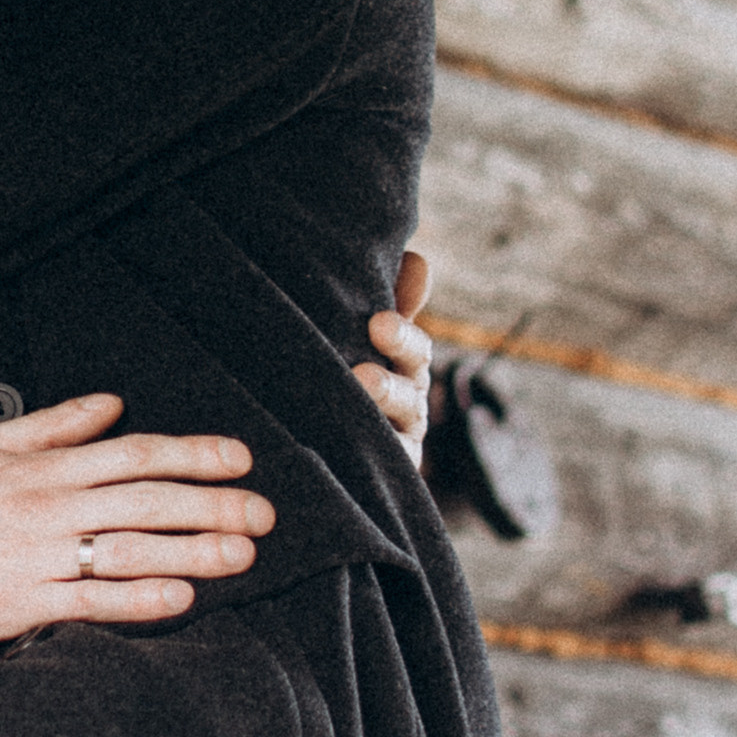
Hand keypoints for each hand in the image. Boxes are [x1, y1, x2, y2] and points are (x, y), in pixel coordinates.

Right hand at [0, 394, 272, 641]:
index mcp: (44, 468)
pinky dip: (140, 600)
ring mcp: (37, 557)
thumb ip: (54, 425)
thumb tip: (110, 405)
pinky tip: (181, 599)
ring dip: (193, 551)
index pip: (135, 453)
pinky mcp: (21, 603)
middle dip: (213, 505)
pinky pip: (92, 601)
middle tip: (264, 514)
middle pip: (147, 501)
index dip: (193, 454)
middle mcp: (49, 508)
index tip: (239, 459)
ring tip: (242, 555)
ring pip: (131, 550)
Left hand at [354, 245, 431, 456]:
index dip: (401, 338)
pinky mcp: (380, 476)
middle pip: (408, 395)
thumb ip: (391, 301)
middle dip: (388, 385)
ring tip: (352, 407)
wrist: (319, 435)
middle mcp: (408, 406)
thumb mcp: (362, 334)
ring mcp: (396, 443)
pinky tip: (341, 453)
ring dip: (376, 422)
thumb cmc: (345, 364)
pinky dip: (367, 464)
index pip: (414, 351)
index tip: (379, 324)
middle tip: (362, 375)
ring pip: (395, 436)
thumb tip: (418, 260)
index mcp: (406, 367)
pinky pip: (380, 472)